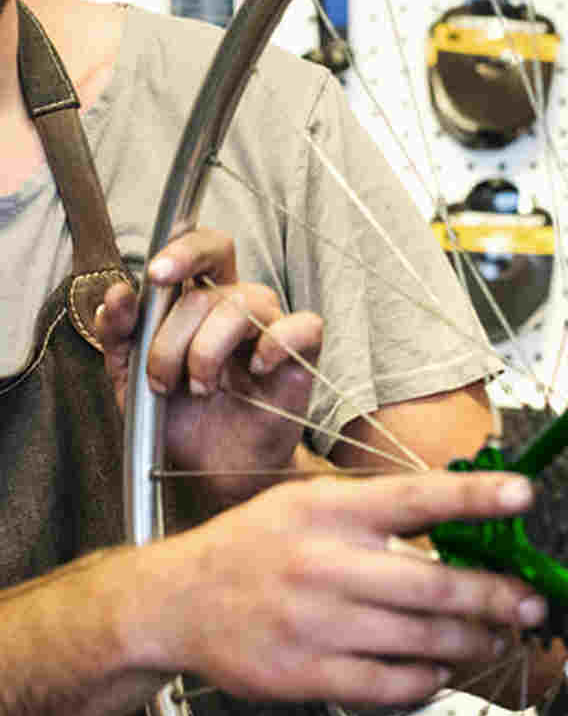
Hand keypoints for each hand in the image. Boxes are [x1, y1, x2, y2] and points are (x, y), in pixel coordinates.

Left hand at [97, 228, 321, 503]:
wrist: (217, 468)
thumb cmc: (181, 419)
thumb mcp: (132, 381)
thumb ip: (119, 336)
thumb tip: (117, 294)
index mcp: (199, 300)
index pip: (202, 247)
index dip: (183, 249)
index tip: (156, 276)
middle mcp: (237, 305)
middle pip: (212, 280)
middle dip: (175, 328)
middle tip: (162, 372)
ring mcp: (271, 326)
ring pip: (243, 305)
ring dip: (206, 352)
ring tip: (197, 389)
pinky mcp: (302, 354)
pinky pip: (300, 326)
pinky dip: (275, 346)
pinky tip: (255, 371)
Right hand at [129, 469, 548, 707]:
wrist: (176, 602)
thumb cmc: (253, 545)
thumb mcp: (306, 501)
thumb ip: (374, 509)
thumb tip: (458, 519)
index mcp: (329, 509)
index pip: (416, 497)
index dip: (475, 497)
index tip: (525, 497)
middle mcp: (325, 562)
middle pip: (433, 584)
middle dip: (495, 595)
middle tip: (531, 602)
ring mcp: (315, 623)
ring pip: (420, 640)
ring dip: (470, 642)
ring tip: (492, 638)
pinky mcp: (304, 674)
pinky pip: (387, 685)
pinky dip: (425, 680)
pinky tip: (437, 669)